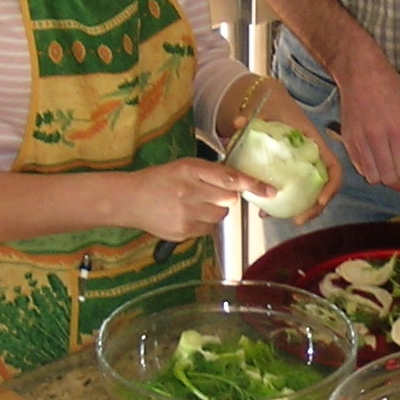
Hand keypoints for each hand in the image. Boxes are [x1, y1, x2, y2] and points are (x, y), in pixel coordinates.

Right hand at [119, 157, 270, 239]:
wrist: (130, 200)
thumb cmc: (159, 180)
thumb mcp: (183, 167)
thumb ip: (210, 173)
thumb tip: (239, 183)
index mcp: (191, 169)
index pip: (230, 178)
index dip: (252, 185)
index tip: (269, 190)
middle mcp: (190, 191)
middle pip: (229, 199)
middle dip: (225, 197)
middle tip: (209, 194)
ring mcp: (187, 214)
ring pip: (220, 216)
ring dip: (215, 211)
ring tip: (194, 205)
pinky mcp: (184, 232)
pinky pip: (208, 230)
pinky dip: (204, 224)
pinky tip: (187, 215)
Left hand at [248, 80, 343, 220]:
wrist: (268, 102)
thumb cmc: (273, 106)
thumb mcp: (264, 110)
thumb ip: (251, 117)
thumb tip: (238, 123)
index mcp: (314, 142)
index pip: (333, 166)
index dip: (331, 185)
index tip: (320, 199)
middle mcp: (312, 157)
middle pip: (323, 186)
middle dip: (315, 207)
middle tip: (299, 219)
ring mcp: (302, 166)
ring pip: (309, 192)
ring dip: (301, 208)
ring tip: (286, 220)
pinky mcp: (289, 172)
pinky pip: (292, 191)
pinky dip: (282, 203)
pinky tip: (266, 212)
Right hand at [333, 55, 399, 193]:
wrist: (361, 74)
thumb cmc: (391, 91)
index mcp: (398, 131)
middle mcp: (378, 138)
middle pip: (389, 179)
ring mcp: (360, 141)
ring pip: (373, 177)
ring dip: (385, 179)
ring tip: (393, 172)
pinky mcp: (347, 141)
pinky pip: (359, 167)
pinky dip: (371, 171)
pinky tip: (378, 163)